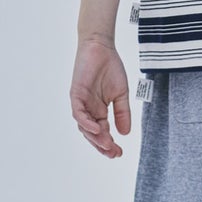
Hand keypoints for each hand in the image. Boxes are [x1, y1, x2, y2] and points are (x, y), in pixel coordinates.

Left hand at [69, 38, 131, 157]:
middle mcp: (88, 109)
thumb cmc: (110, 68)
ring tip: (107, 144)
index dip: (110, 144)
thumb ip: (122, 113)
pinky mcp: (76, 93)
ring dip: (94, 137)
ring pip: (84, 126)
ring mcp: (81, 102)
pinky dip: (86, 123)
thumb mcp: (121, 95)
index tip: (120, 153)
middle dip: (102, 145)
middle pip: (92, 134)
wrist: (101, 47)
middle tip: (114, 154)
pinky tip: (97, 129)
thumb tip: (125, 134)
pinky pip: (78, 112)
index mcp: (99, 111)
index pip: (103, 132)